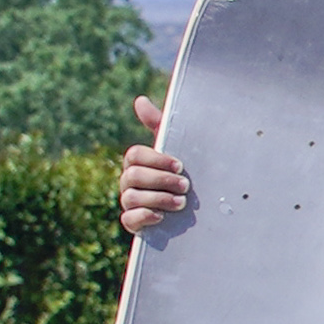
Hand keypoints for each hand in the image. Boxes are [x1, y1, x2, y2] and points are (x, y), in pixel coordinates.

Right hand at [118, 96, 189, 233]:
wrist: (195, 207)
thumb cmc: (182, 172)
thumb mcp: (176, 148)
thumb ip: (159, 125)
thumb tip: (140, 100)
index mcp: (138, 163)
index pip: (135, 155)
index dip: (157, 159)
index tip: (180, 165)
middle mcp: (130, 182)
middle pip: (133, 176)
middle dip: (161, 180)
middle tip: (186, 186)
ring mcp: (130, 203)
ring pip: (131, 198)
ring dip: (158, 199)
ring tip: (181, 203)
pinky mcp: (135, 223)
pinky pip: (128, 220)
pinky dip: (144, 217)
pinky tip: (161, 217)